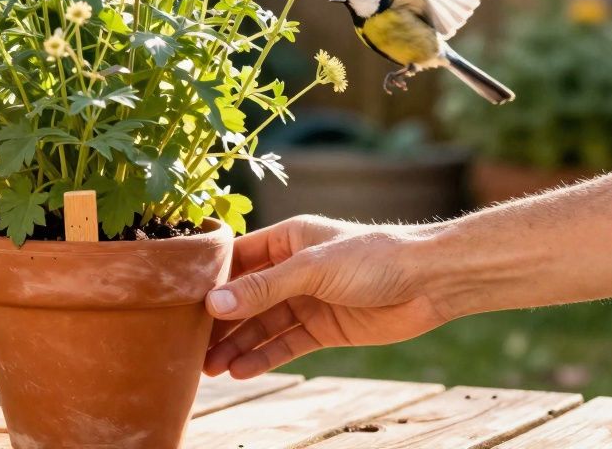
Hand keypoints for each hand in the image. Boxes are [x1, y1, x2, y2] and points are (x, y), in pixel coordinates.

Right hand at [204, 215, 449, 378]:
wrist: (431, 282)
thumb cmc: (374, 257)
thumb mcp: (312, 269)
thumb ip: (264, 289)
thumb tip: (214, 305)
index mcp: (287, 239)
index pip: (237, 260)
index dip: (210, 281)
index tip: (180, 303)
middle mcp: (292, 269)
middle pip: (246, 298)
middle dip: (219, 322)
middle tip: (189, 346)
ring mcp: (307, 300)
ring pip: (262, 325)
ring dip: (236, 345)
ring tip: (209, 368)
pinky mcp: (323, 328)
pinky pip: (286, 344)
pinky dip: (263, 357)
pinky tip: (240, 370)